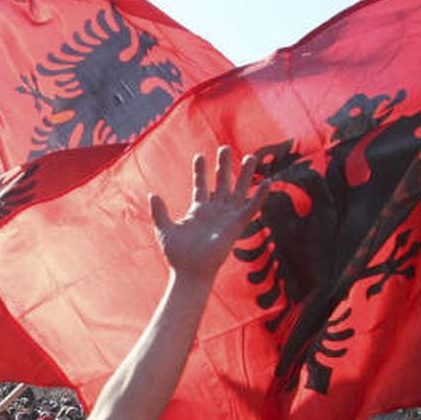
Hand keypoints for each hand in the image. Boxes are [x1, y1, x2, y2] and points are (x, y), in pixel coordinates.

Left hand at [150, 146, 265, 279]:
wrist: (189, 272)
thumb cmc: (177, 255)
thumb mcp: (165, 229)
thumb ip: (159, 212)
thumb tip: (152, 194)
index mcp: (198, 211)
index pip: (201, 186)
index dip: (200, 172)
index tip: (200, 156)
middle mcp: (214, 212)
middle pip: (222, 184)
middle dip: (224, 166)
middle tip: (225, 148)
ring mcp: (227, 218)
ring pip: (239, 191)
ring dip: (245, 175)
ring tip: (251, 156)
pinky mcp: (236, 226)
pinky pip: (251, 208)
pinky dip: (260, 196)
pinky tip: (268, 182)